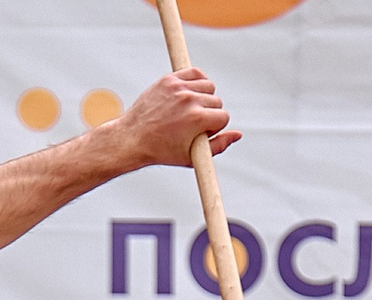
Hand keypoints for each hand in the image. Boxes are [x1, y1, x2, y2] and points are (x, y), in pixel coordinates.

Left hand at [110, 71, 237, 166]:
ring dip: (204, 96)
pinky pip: (195, 72)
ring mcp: (178, 88)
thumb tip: (237, 134)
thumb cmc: (163, 151)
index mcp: (198, 119)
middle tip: (192, 123)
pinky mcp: (169, 80)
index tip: (202, 132)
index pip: (223, 116)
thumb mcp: (193, 155)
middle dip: (209, 113)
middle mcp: (189, 100)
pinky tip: (191, 92)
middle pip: (217, 101)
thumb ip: (219, 145)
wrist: (133, 138)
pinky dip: (197, 80)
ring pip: (208, 85)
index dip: (215, 127)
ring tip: (191, 109)